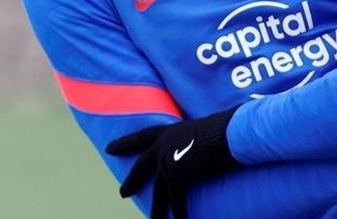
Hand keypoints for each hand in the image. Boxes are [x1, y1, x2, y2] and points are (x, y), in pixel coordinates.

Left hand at [106, 106, 240, 218]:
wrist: (227, 133)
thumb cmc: (224, 126)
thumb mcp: (205, 128)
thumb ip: (197, 137)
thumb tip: (206, 142)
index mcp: (169, 131)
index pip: (142, 137)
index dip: (126, 143)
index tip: (109, 148)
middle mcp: (164, 146)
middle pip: (142, 166)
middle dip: (132, 180)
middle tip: (123, 193)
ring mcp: (168, 162)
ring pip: (158, 190)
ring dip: (157, 207)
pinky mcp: (177, 177)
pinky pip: (176, 199)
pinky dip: (179, 213)